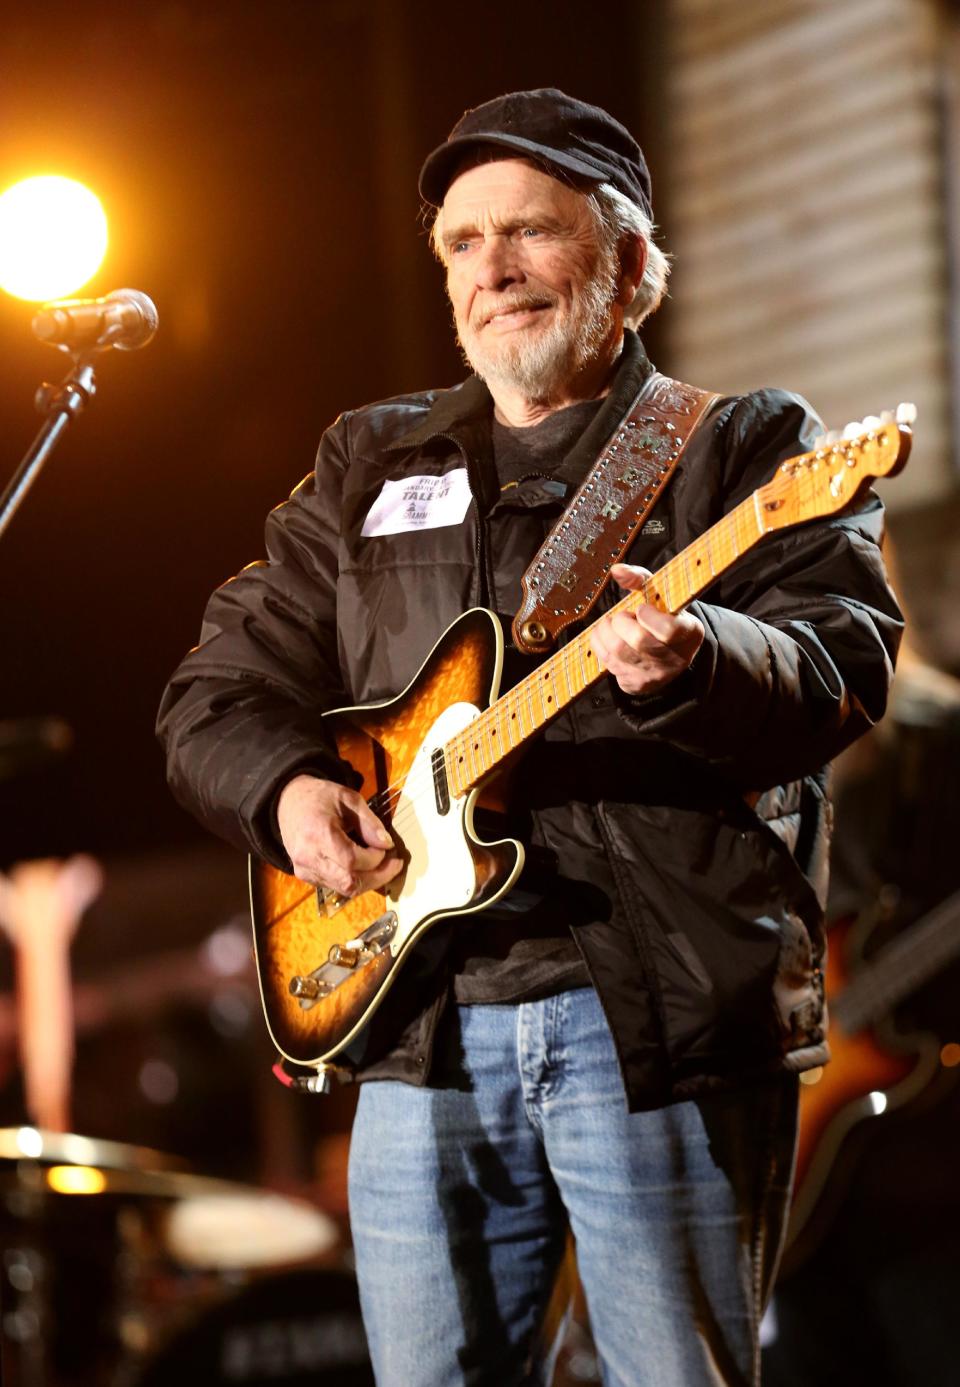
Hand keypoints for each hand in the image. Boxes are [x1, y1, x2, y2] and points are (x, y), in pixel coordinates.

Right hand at [276, 775, 402, 896]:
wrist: (287, 801)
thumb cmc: (319, 796)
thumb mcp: (348, 798)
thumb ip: (369, 822)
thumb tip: (386, 844)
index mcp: (318, 834)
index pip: (351, 860)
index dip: (374, 859)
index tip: (386, 847)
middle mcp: (308, 857)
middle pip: (349, 883)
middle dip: (378, 877)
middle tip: (395, 864)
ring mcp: (305, 870)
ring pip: (344, 890)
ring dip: (369, 881)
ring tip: (384, 867)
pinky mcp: (305, 875)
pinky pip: (335, 886)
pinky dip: (355, 880)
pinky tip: (365, 868)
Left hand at [590, 563, 703, 697]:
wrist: (668, 651)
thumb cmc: (663, 615)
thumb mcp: (660, 594)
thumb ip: (640, 578)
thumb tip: (616, 570)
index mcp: (689, 634)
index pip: (669, 630)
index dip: (648, 617)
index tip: (641, 609)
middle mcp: (675, 659)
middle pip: (639, 641)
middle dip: (621, 622)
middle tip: (622, 616)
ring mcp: (655, 676)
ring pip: (618, 652)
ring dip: (605, 632)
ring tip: (611, 624)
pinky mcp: (636, 685)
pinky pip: (608, 665)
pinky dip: (600, 646)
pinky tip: (609, 639)